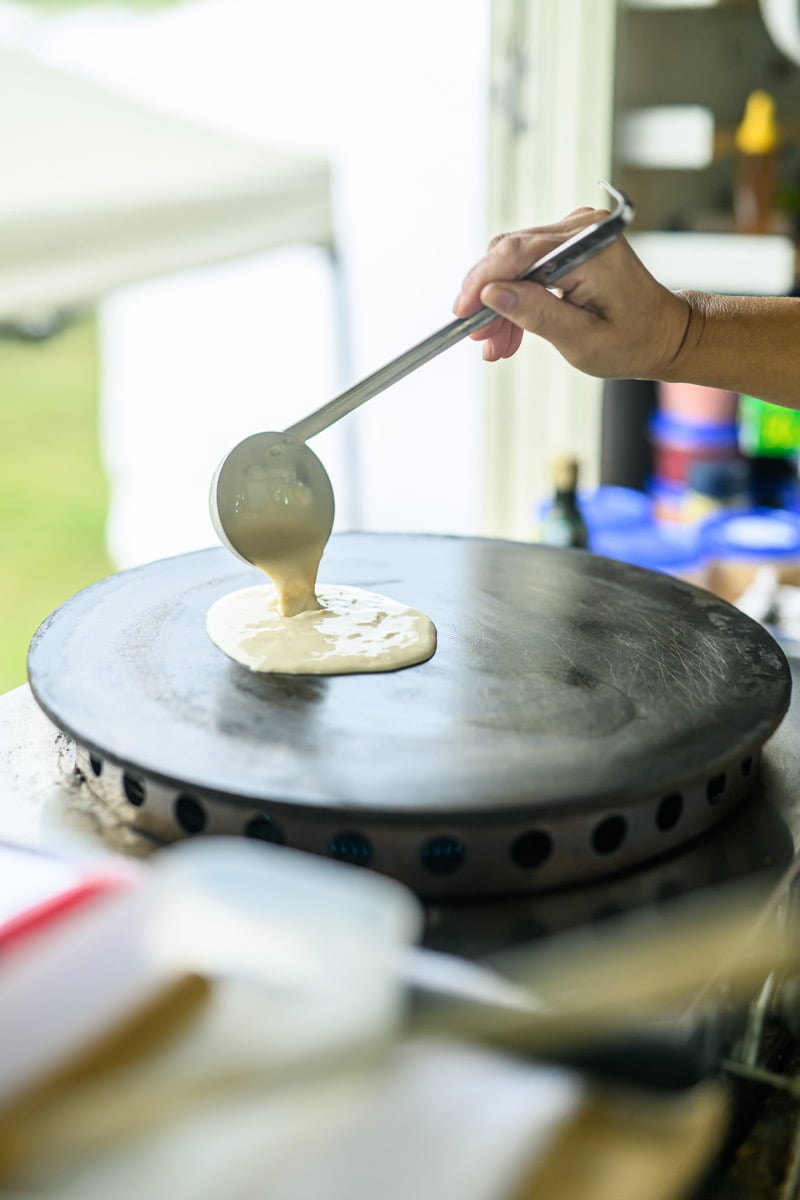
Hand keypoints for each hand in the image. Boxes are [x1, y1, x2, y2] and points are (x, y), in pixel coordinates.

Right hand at [452, 207, 690, 380]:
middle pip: (510, 254)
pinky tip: (510, 330)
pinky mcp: (569, 243)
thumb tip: (492, 294)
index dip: (482, 282)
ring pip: (513, 261)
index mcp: (590, 248)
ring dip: (499, 303)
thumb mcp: (581, 339)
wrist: (663, 334)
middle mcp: (581, 228)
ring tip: (496, 344)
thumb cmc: (632, 341)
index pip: (518, 252)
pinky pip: (526, 264)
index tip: (461, 314)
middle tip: (480, 340)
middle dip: (488, 298)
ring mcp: (575, 232)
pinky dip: (515, 296)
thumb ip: (536, 314)